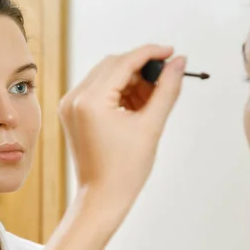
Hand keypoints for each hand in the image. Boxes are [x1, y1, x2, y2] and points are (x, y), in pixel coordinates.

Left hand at [58, 44, 185, 214]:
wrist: (102, 198)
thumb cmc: (126, 170)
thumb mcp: (152, 125)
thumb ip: (167, 89)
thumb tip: (179, 62)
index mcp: (90, 101)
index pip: (124, 62)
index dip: (151, 53)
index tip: (172, 52)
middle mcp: (74, 98)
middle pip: (113, 64)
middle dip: (141, 67)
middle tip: (166, 76)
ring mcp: (70, 105)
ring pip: (106, 75)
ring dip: (131, 80)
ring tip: (153, 99)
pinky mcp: (72, 112)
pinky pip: (98, 89)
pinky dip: (119, 91)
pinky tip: (138, 105)